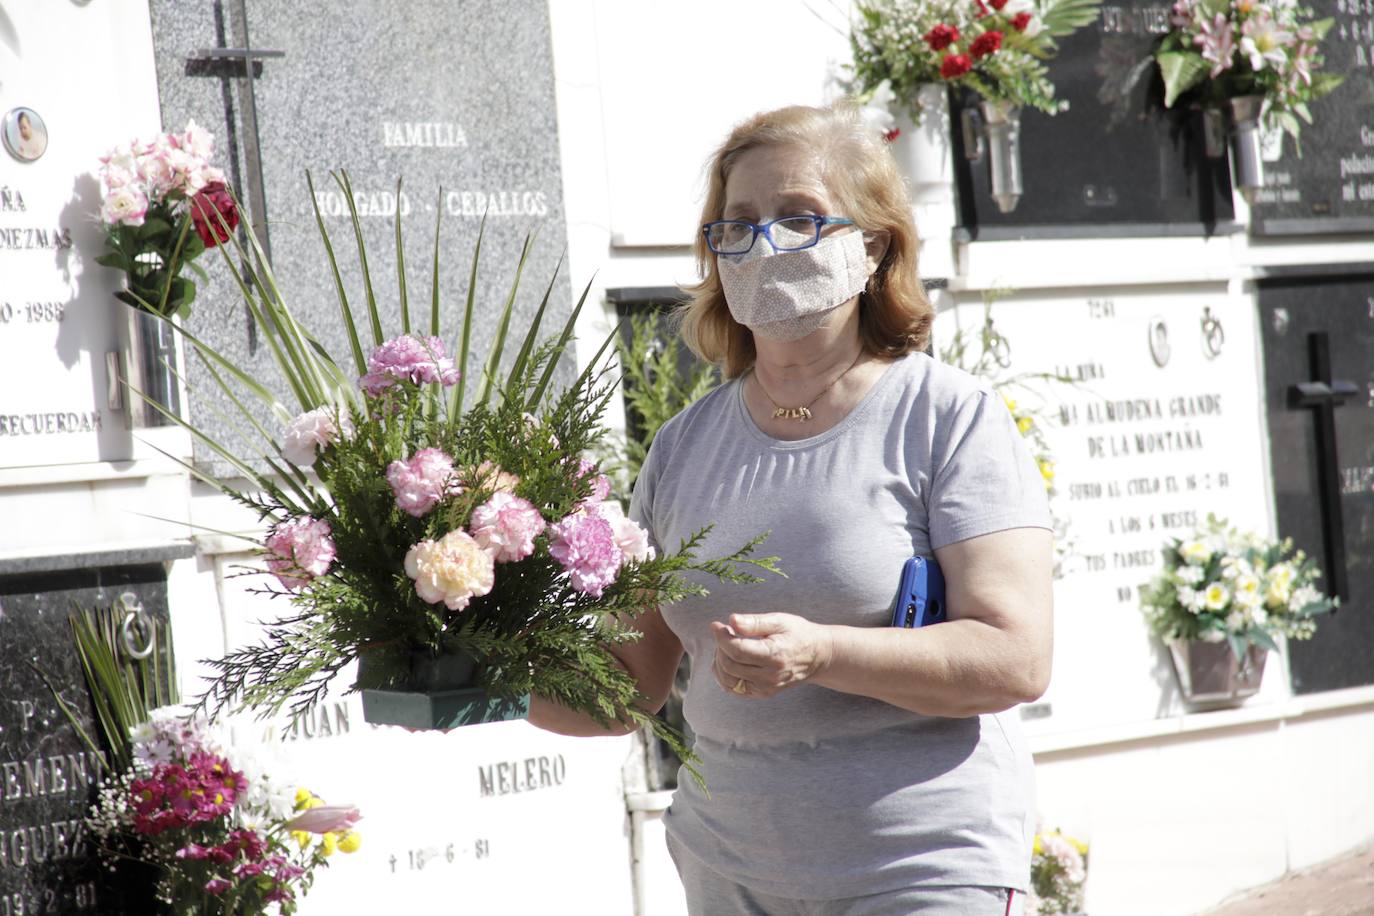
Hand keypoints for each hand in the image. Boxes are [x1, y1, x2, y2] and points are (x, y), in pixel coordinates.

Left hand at [710, 613, 832, 698]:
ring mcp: (765, 688)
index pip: (737, 650)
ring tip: (727, 645)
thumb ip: (754, 622)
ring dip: (719, 661)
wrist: (816, 656)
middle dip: (720, 646)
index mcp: (774, 655)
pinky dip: (723, 674)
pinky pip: (732, 688)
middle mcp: (769, 676)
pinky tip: (728, 659)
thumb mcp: (779, 621)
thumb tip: (732, 620)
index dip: (721, 637)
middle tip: (725, 632)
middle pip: (729, 665)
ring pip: (727, 679)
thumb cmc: (797, 634)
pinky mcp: (761, 693)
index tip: (717, 625)